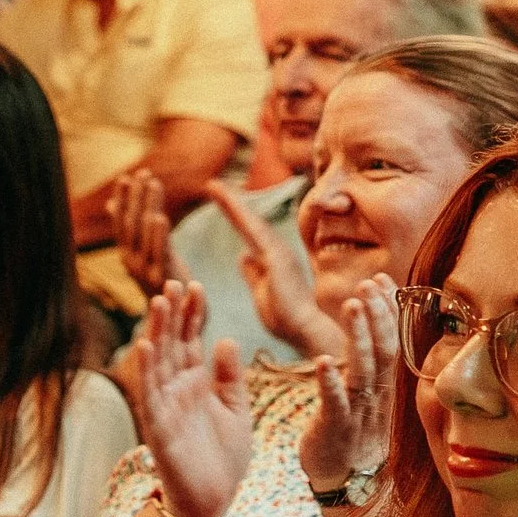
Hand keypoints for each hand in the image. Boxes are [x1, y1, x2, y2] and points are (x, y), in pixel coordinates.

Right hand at [111, 168, 173, 296]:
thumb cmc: (161, 281)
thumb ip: (130, 230)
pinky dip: (158, 234)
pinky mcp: (162, 278)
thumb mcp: (144, 254)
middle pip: (131, 223)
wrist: (175, 318)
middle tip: (142, 172)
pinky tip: (159, 216)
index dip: (122, 199)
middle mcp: (130, 262)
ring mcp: (145, 270)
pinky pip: (159, 252)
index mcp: (126, 255)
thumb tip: (110, 204)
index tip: (125, 177)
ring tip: (153, 184)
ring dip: (148, 206)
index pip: (120, 222)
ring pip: (144, 234)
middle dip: (136, 196)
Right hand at [138, 280, 253, 516]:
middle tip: (174, 282)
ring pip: (158, 362)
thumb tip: (225, 339)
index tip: (196, 285)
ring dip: (156, 332)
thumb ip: (230, 377)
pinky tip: (146, 345)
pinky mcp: (158, 427)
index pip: (191, 340)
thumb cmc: (225, 458)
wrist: (215, 500)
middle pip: (172, 344)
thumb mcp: (237, 410)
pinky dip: (147, 370)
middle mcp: (177, 390)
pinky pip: (149, 395)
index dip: (192, 314)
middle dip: (172, 314)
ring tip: (159, 302)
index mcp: (196, 384)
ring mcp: (165, 407)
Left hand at [210, 182, 340, 360]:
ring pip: (250, 221)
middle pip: (249, 222)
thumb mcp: (261, 294)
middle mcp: (277, 251)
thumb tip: (243, 255)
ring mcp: (278, 251)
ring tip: (212, 186)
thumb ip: (253, 274)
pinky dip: (237, 213)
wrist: (306, 331)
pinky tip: (224, 200)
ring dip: (231, 203)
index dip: (235, 217)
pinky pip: (252, 229)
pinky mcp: (276, 257)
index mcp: (272, 260)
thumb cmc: (286, 320)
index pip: (250, 235)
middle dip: (231, 203)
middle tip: (211, 185)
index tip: (220, 202)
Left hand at [298, 274, 398, 492]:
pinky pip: (335, 403)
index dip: (387, 309)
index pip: (391, 339)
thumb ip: (369, 360)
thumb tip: (372, 324)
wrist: (349, 482)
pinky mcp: (336, 428)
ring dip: (358, 336)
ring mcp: (358, 412)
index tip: (380, 279)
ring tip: (351, 305)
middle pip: (382, 350)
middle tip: (367, 284)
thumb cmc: (354, 432)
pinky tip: (322, 361)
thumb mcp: (366, 393)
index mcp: (383, 384)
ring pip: (363, 370)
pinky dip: (330, 382)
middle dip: (377, 315)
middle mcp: (375, 394)